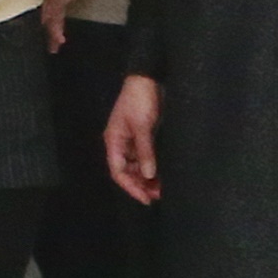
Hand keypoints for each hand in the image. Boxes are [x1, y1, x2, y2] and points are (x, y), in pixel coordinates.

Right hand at [104, 76, 163, 205]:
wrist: (147, 78)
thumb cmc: (140, 101)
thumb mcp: (143, 126)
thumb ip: (145, 151)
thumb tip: (148, 174)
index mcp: (114, 141)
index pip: (118, 171)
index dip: (131, 187)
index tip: (146, 199)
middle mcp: (121, 143)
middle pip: (127, 171)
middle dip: (140, 184)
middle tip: (158, 195)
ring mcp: (132, 140)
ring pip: (137, 165)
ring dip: (147, 177)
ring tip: (163, 187)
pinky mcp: (143, 135)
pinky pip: (145, 157)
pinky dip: (153, 166)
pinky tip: (162, 173)